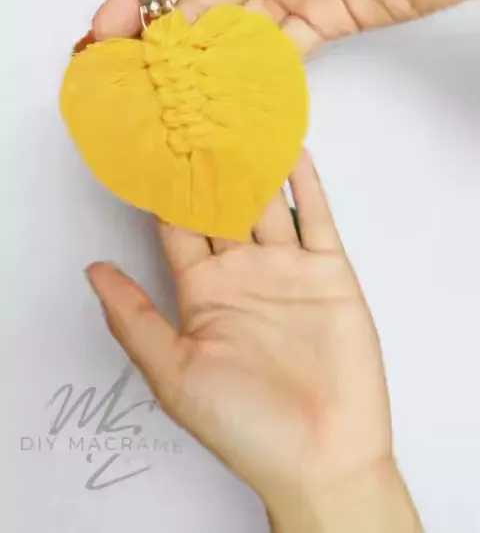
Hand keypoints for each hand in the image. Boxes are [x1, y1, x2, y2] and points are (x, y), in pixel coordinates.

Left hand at [86, 153, 392, 513]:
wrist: (322, 456)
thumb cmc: (243, 425)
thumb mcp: (174, 372)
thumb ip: (133, 318)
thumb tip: (92, 271)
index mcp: (203, 292)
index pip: (178, 228)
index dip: (165, 189)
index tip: (152, 147)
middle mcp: (243, 273)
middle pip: (223, 204)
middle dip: (210, 164)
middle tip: (195, 114)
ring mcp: (287, 269)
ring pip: (267, 202)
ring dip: (255, 163)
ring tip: (239, 118)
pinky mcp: (328, 272)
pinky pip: (315, 217)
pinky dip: (305, 183)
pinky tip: (292, 149)